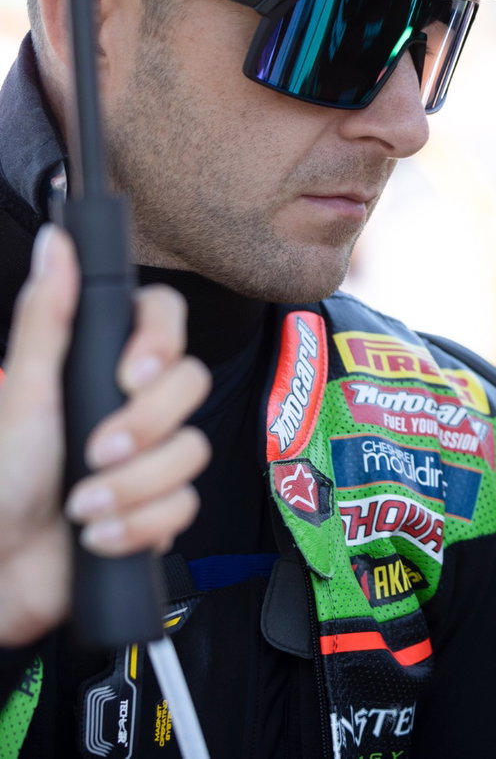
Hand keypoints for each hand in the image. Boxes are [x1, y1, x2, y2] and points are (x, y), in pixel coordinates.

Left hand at [0, 225, 210, 647]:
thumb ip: (49, 316)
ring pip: (192, 453)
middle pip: (192, 386)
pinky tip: (99, 535)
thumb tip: (59, 239)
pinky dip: (138, 526)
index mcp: (101, 369)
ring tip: (82, 508)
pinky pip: (185, 507)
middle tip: (95, 453)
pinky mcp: (161, 510)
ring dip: (132, 488)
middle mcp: (133, 408)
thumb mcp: (23, 395)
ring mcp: (152, 459)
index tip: (131, 373)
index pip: (166, 320)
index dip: (161, 343)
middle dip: (143, 428)